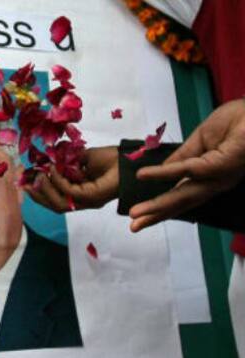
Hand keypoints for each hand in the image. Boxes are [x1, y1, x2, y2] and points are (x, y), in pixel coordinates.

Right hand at [24, 146, 118, 212]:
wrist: (128, 159)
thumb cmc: (110, 159)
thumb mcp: (82, 159)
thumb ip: (65, 163)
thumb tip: (47, 161)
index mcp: (80, 195)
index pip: (56, 200)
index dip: (40, 193)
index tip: (26, 181)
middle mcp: (83, 202)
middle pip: (55, 206)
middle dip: (38, 195)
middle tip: (26, 182)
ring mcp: (88, 201)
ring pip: (60, 204)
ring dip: (46, 190)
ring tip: (39, 175)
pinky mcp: (92, 197)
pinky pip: (69, 192)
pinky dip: (58, 181)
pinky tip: (54, 170)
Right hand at [130, 98, 244, 231]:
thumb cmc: (241, 120)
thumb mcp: (203, 136)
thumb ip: (183, 155)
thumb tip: (162, 169)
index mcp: (212, 176)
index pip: (183, 194)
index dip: (162, 205)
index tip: (141, 214)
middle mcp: (215, 182)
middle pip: (181, 202)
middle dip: (156, 215)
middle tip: (134, 226)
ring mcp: (218, 176)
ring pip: (183, 194)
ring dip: (157, 205)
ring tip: (135, 215)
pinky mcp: (219, 166)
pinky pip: (185, 170)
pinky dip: (162, 173)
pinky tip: (142, 176)